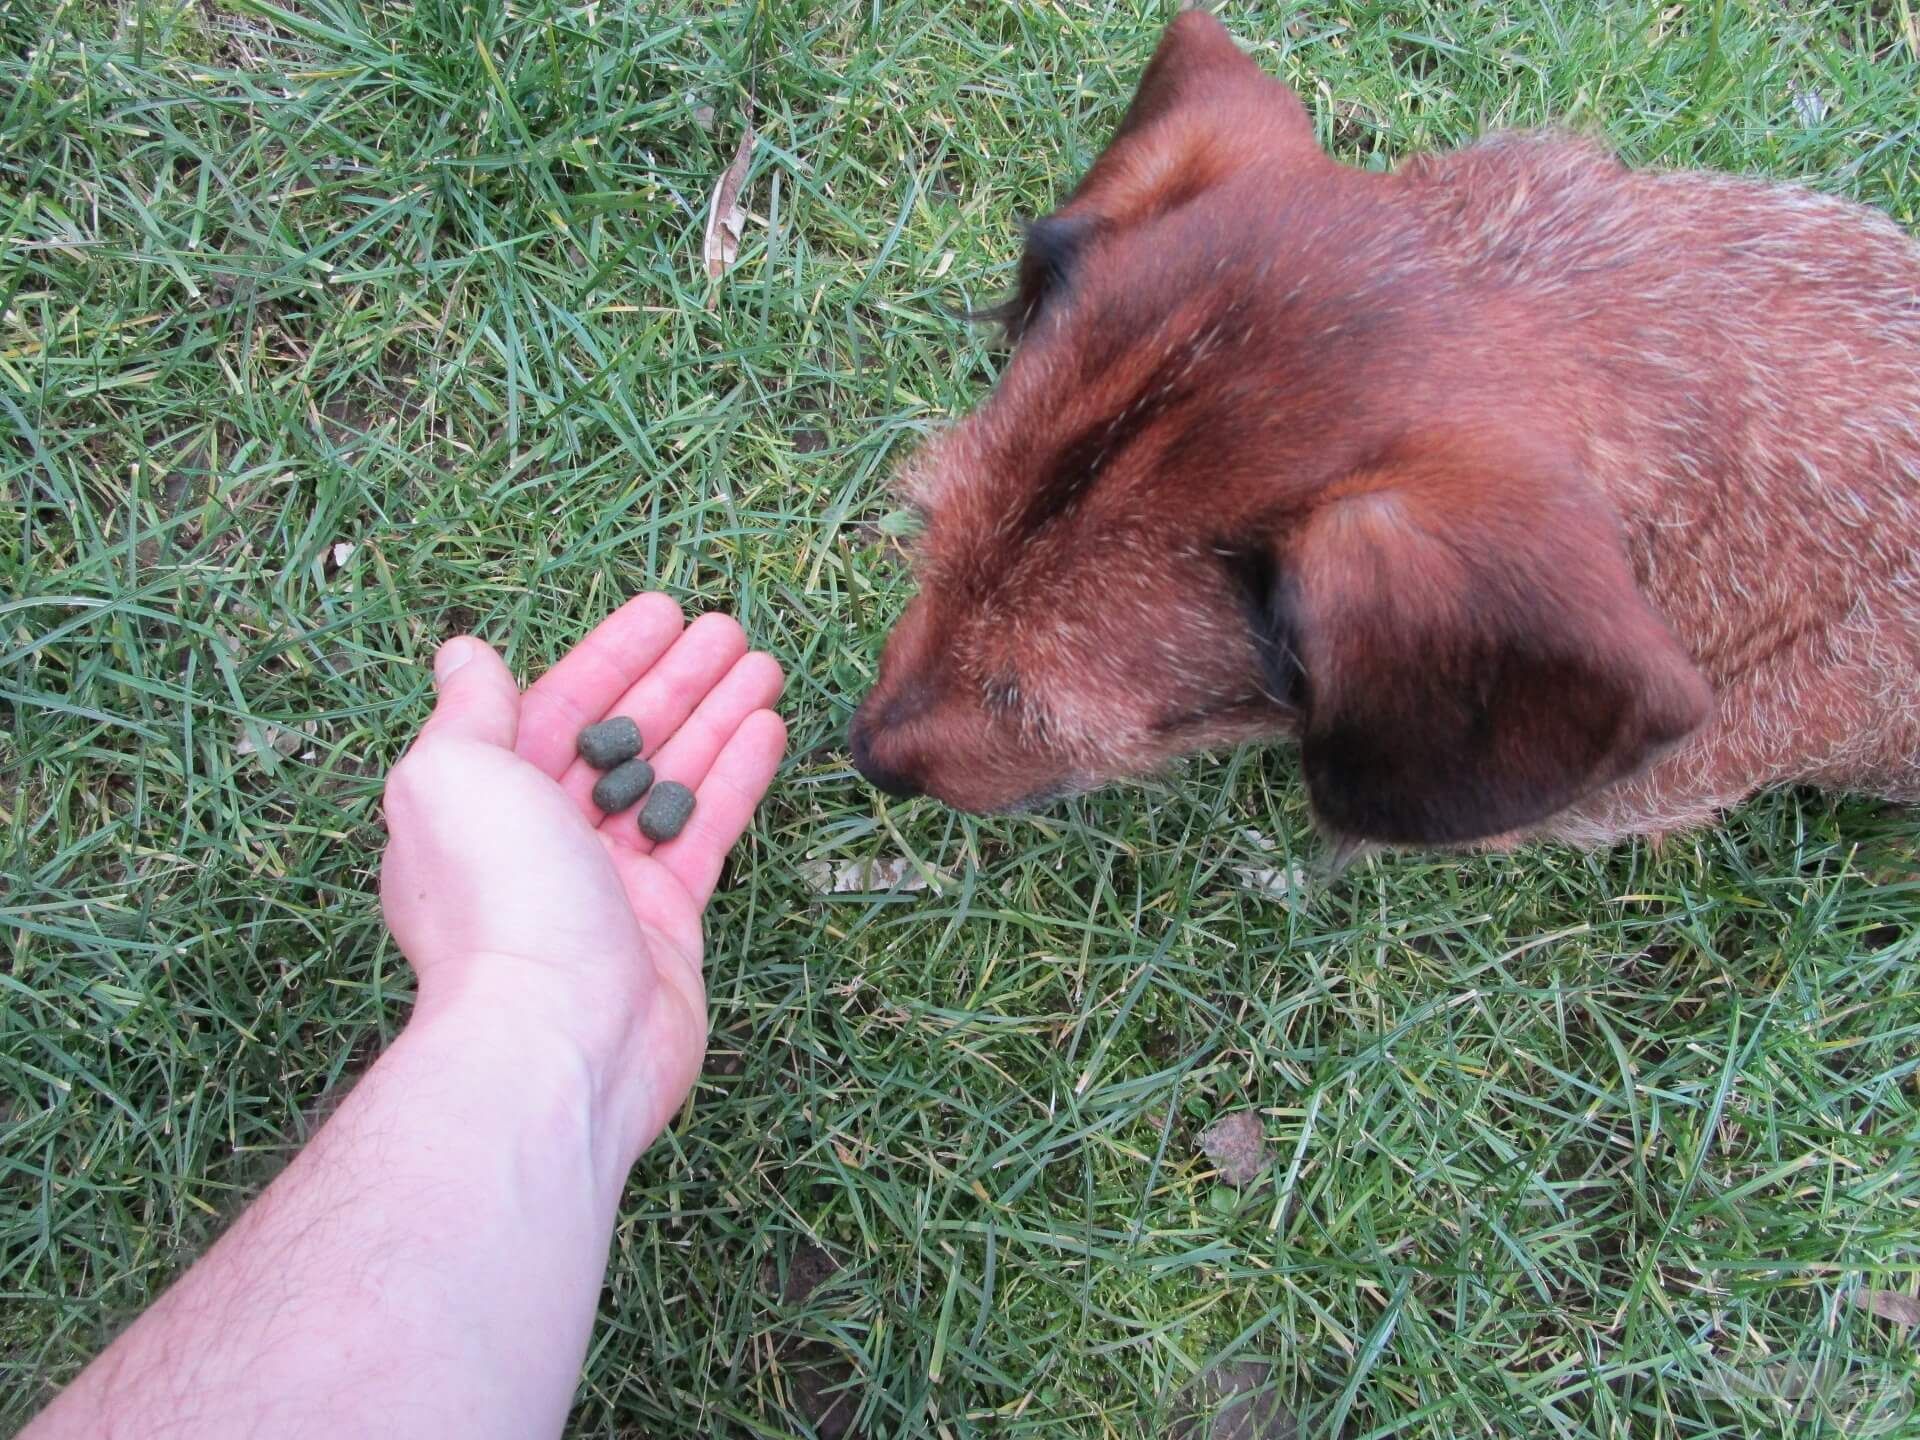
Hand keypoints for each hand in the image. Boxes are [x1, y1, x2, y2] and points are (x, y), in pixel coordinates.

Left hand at [379, 595, 785, 1161]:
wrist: (557, 1035)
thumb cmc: (498, 899)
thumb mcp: (453, 777)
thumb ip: (467, 712)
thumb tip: (462, 653)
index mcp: (485, 799)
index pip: (555, 707)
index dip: (610, 656)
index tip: (665, 611)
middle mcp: (544, 836)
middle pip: (621, 737)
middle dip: (674, 681)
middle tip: (729, 631)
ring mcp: (608, 880)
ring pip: (670, 778)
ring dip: (715, 717)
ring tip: (763, 665)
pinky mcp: (666, 920)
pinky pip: (704, 832)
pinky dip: (734, 779)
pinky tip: (768, 730)